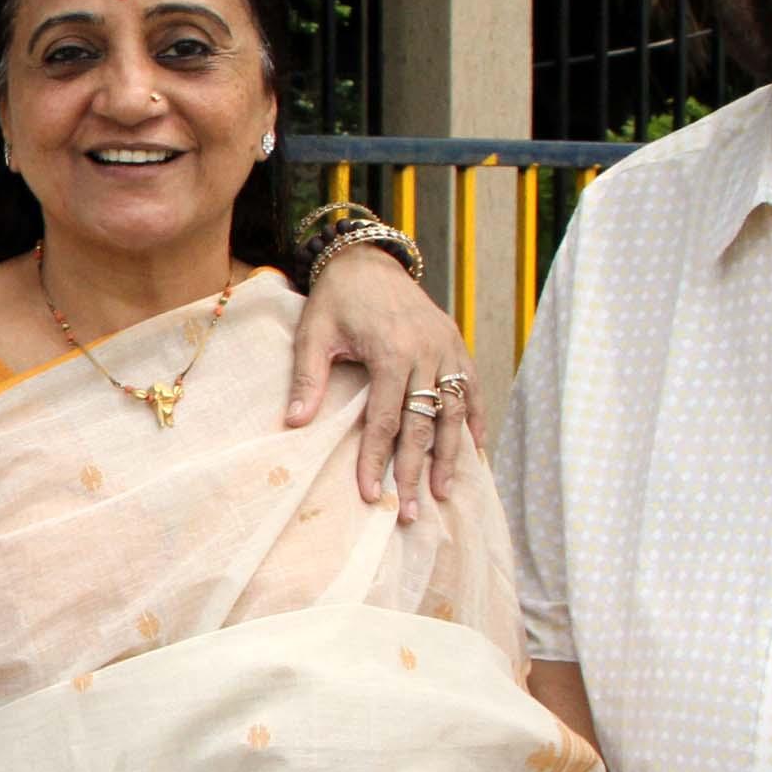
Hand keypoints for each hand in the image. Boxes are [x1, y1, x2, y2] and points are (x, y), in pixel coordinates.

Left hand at [283, 243, 480, 522]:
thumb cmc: (336, 298)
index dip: (378, 459)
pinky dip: (475, 422)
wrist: (369, 259)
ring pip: (455, 412)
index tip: (372, 494)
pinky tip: (476, 454)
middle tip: (413, 512)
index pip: (386, 419)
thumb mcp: (314, 332)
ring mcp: (447, 349)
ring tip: (445, 494)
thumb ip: (308, 378)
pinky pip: (471, 390)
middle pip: (425, 424)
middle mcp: (428, 353)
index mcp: (392, 352)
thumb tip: (295, 423)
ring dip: (451, 455)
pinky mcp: (456, 346)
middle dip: (417, 471)